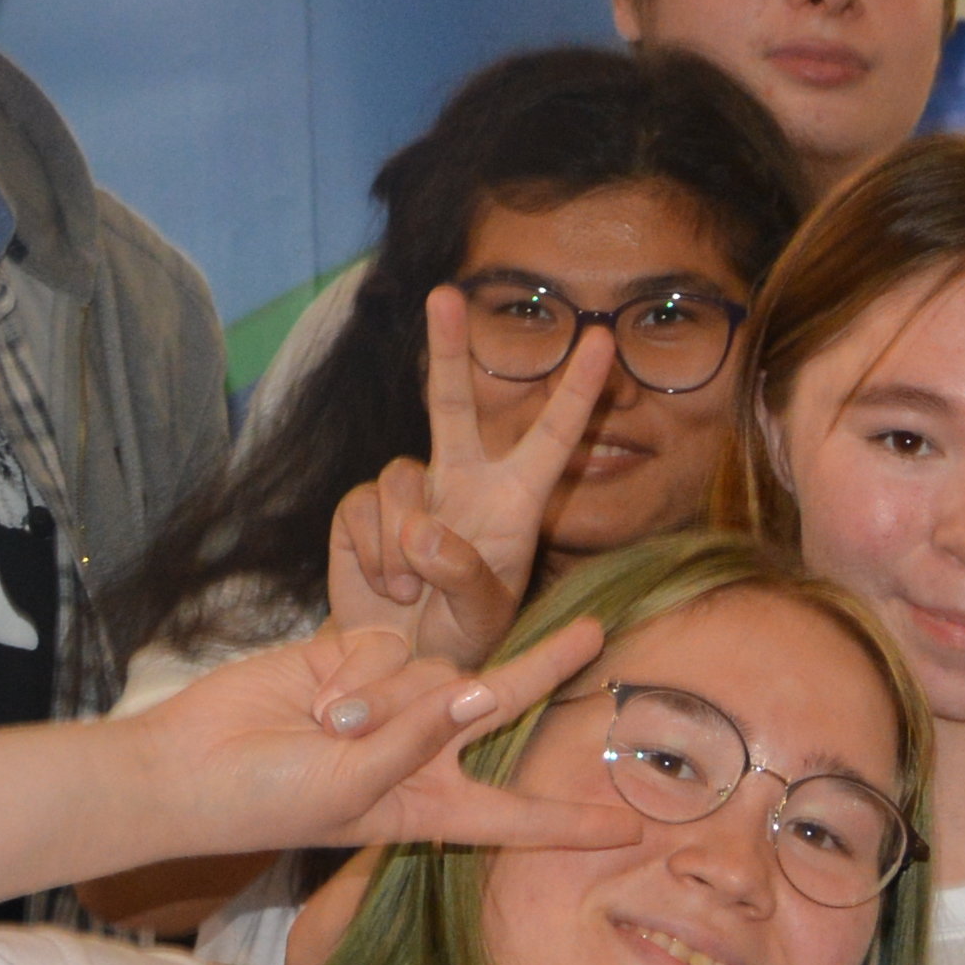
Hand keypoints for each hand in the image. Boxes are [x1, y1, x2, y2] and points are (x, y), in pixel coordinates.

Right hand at [121, 615, 638, 870]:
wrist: (191, 766)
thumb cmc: (271, 802)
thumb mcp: (355, 790)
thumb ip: (419, 740)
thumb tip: (480, 689)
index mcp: (433, 808)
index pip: (517, 818)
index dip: (570, 823)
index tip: (629, 830)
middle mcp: (424, 753)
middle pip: (503, 706)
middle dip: (548, 670)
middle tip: (595, 634)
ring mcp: (393, 701)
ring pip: (436, 672)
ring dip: (390, 698)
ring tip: (330, 727)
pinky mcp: (357, 658)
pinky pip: (391, 648)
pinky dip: (361, 672)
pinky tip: (321, 697)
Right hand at [322, 287, 611, 665]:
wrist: (398, 670)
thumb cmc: (461, 643)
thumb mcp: (482, 619)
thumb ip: (464, 576)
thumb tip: (424, 531)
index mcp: (515, 503)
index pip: (554, 436)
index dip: (577, 389)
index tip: (603, 340)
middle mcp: (463, 484)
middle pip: (456, 404)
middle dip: (450, 348)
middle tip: (445, 294)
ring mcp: (410, 494)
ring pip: (399, 478)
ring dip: (401, 543)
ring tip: (413, 592)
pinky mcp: (362, 510)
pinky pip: (361, 507)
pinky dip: (370, 553)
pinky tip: (385, 585)